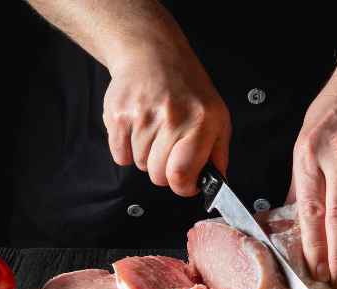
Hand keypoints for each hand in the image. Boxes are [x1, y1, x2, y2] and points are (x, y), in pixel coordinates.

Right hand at [103, 47, 230, 195]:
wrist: (153, 54)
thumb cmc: (187, 87)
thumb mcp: (217, 115)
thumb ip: (218, 153)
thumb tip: (217, 183)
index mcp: (201, 122)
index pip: (182, 174)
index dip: (182, 186)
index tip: (184, 182)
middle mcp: (172, 118)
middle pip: (158, 175)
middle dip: (163, 169)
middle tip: (168, 147)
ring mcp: (142, 116)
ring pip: (139, 165)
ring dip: (146, 155)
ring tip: (154, 130)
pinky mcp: (118, 115)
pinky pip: (120, 155)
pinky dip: (126, 149)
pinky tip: (137, 128)